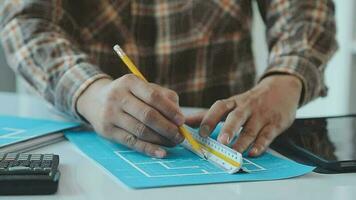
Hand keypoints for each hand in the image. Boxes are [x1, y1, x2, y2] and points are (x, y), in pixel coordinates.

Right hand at [77, 74, 184, 157]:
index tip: (182, 121)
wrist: (95, 100)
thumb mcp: (143, 87)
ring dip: (161, 139)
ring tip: (173, 142)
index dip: (170, 110)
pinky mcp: (107, 131)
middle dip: (167, 128)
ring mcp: (110, 114)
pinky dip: (148, 149)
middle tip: (180, 136)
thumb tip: (180, 117)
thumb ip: (165, 97)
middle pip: (147, 115)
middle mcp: (118, 96)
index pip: (153, 96)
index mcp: (130, 82)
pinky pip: (131, 142)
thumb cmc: (128, 94)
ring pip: (140, 130)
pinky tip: (161, 152)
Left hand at [186, 75, 301, 156]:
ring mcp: (261, 116)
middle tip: (221, 142)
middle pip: (236, 117)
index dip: (209, 119)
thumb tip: (186, 122)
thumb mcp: (231, 103)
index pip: (220, 108)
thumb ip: (210, 114)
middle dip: (228, 129)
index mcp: (234, 102)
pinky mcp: (275, 124)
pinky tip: (253, 153)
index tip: (200, 132)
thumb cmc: (250, 101)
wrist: (282, 88)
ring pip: (251, 129)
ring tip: (235, 152)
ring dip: (242, 141)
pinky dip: (260, 145)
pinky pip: (267, 135)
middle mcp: (246, 108)